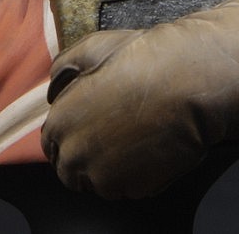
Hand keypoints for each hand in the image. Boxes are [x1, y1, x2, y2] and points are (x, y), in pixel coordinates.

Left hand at [42, 26, 216, 198]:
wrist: (186, 82)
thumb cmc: (140, 60)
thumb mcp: (90, 48)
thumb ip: (63, 68)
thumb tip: (55, 90)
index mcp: (61, 123)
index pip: (52, 145)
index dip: (70, 137)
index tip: (87, 130)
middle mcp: (76, 156)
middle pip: (71, 171)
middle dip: (86, 158)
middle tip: (111, 137)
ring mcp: (106, 178)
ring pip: (99, 183)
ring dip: (110, 169)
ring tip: (133, 140)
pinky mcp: (136, 189)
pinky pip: (129, 187)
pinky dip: (136, 174)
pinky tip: (150, 148)